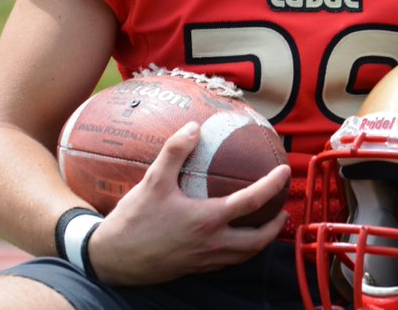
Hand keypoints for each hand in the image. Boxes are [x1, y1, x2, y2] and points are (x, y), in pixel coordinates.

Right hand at [86, 121, 290, 285]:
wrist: (112, 260)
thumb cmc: (134, 221)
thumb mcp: (152, 181)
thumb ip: (175, 152)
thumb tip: (195, 127)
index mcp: (206, 221)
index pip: (251, 202)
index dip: (272, 185)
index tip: (285, 172)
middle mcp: (211, 244)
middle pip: (257, 241)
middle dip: (275, 226)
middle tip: (283, 210)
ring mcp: (204, 260)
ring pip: (243, 256)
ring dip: (260, 242)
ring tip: (266, 226)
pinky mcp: (194, 269)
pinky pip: (227, 262)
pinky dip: (239, 251)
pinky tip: (232, 239)